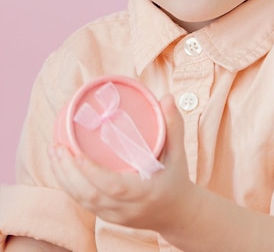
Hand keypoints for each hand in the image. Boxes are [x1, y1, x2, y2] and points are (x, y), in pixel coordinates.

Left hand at [49, 94, 195, 232]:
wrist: (177, 214)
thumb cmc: (176, 179)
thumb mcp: (178, 153)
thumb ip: (173, 125)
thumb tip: (166, 97)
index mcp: (145, 192)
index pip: (114, 186)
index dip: (92, 172)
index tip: (76, 154)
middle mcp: (127, 208)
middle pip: (90, 195)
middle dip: (68, 172)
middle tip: (56, 147)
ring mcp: (115, 216)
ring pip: (83, 200)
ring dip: (64, 178)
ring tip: (54, 152)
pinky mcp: (108, 217)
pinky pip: (83, 203)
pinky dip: (69, 185)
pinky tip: (61, 167)